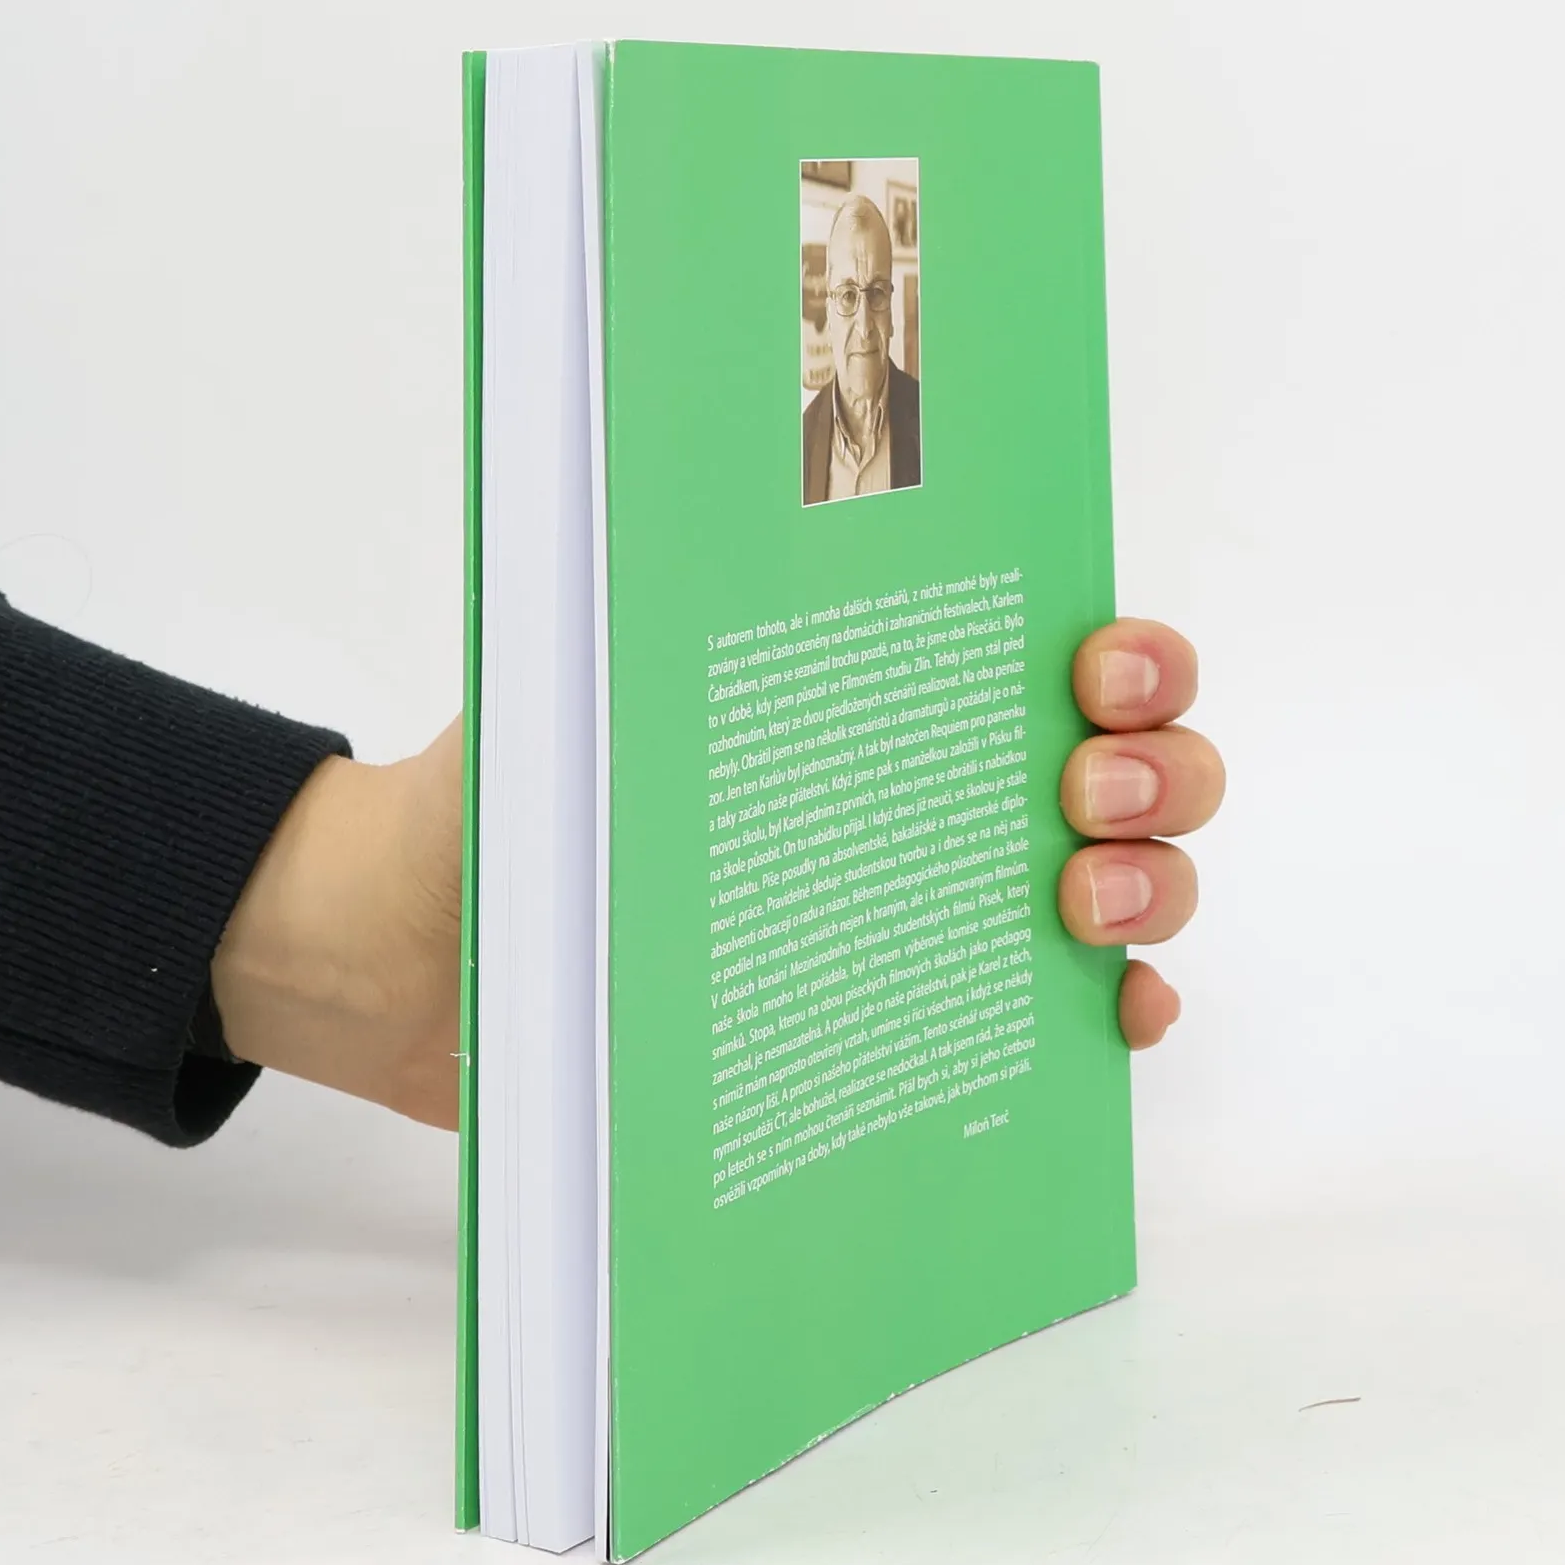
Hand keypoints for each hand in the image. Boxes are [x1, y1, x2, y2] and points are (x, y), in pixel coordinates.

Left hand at [212, 617, 1219, 1127]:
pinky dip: (1116, 1015)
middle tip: (1078, 791)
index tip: (1102, 675)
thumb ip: (640, 626)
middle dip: (1155, 768)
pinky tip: (1112, 1019)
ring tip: (1078, 906)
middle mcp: (930, 786)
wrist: (409, 963)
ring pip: (1125, 885)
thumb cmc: (493, 808)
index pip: (1053, 646)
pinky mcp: (912, 1028)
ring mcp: (933, 910)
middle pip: (1130, 763)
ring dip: (1151, 885)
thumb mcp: (566, 693)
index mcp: (870, 683)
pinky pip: (1061, 1021)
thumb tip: (716, 536)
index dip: (1131, 657)